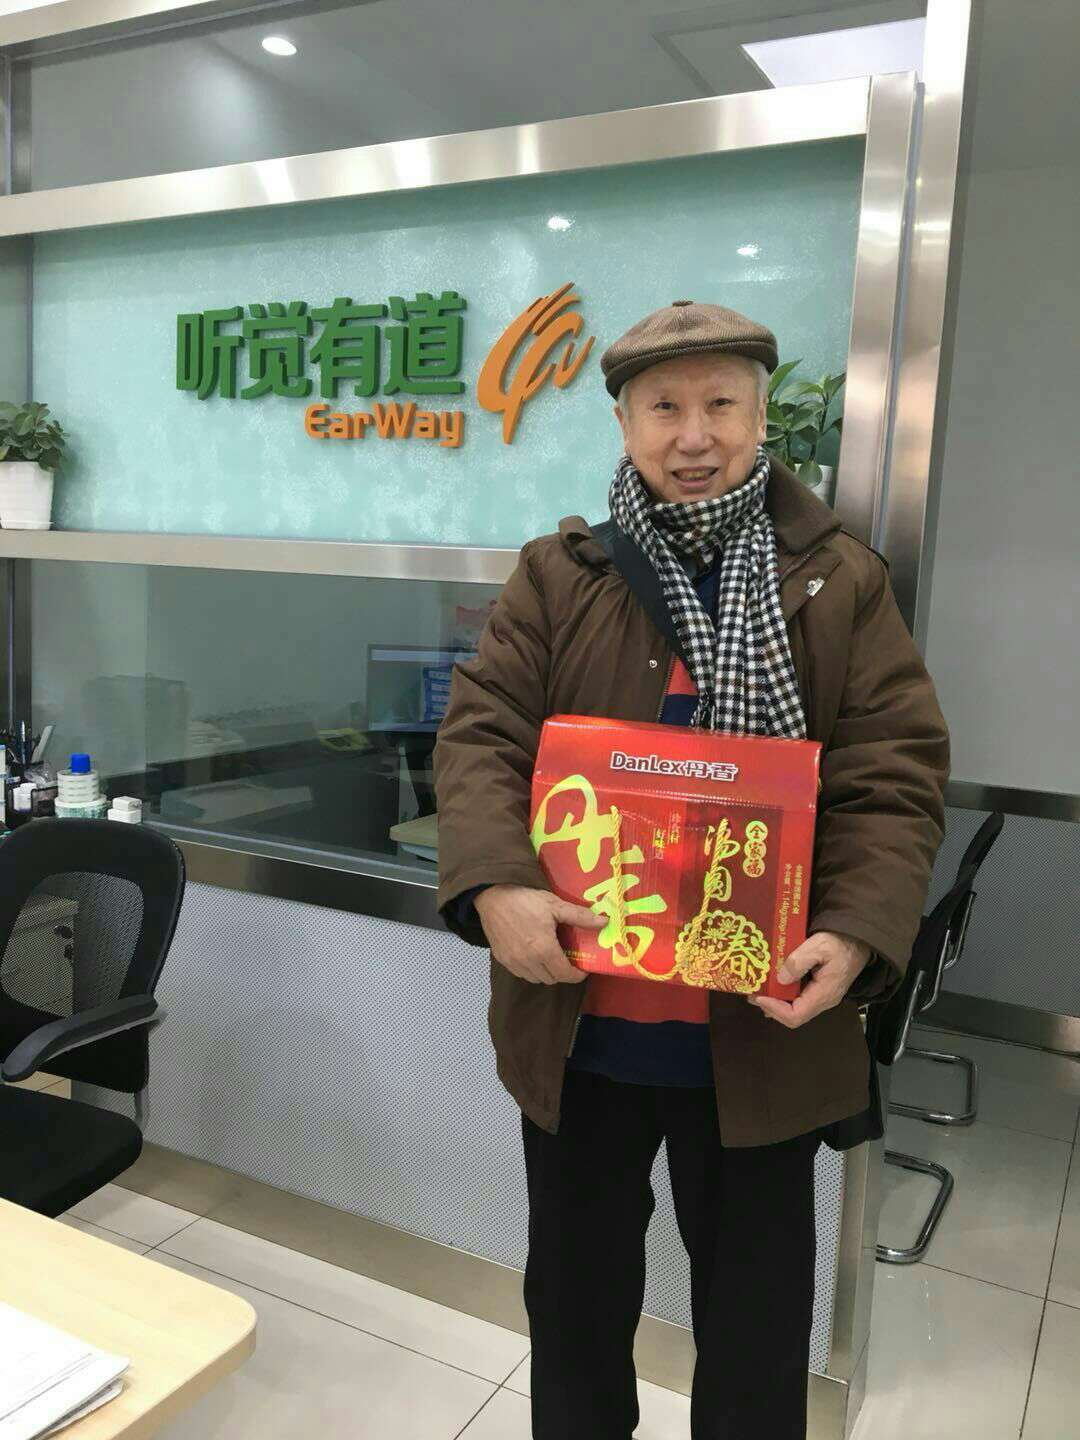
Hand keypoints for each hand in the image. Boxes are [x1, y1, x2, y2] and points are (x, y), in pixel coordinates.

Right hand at [474, 885, 603, 985]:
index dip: (577, 975)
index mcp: (544, 949)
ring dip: (546, 972)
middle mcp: (528, 961)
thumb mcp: (555, 905)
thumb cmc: (525, 899)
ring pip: (536, 979)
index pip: (565, 975)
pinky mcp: (502, 959)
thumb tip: (604, 922)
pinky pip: (521, 973)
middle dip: (563, 973)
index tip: (582, 969)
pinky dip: (531, 970)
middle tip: (567, 958)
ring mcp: (513, 962)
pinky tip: (533, 955)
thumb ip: (580, 917)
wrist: (493, 895)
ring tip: (551, 957)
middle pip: (552, 979)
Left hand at [747, 931, 871, 1028]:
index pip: (796, 1015)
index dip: (775, 1009)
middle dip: (771, 1006)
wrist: (859, 938)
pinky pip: (799, 997)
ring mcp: (822, 995)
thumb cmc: (840, 941)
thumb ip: (798, 962)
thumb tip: (780, 978)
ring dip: (776, 1001)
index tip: (759, 996)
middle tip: (753, 993)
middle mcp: (823, 1000)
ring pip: (795, 1007)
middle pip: (793, 1015)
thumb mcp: (819, 946)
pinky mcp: (819, 988)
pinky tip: (773, 983)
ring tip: (759, 988)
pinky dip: (784, 993)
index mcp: (824, 994)